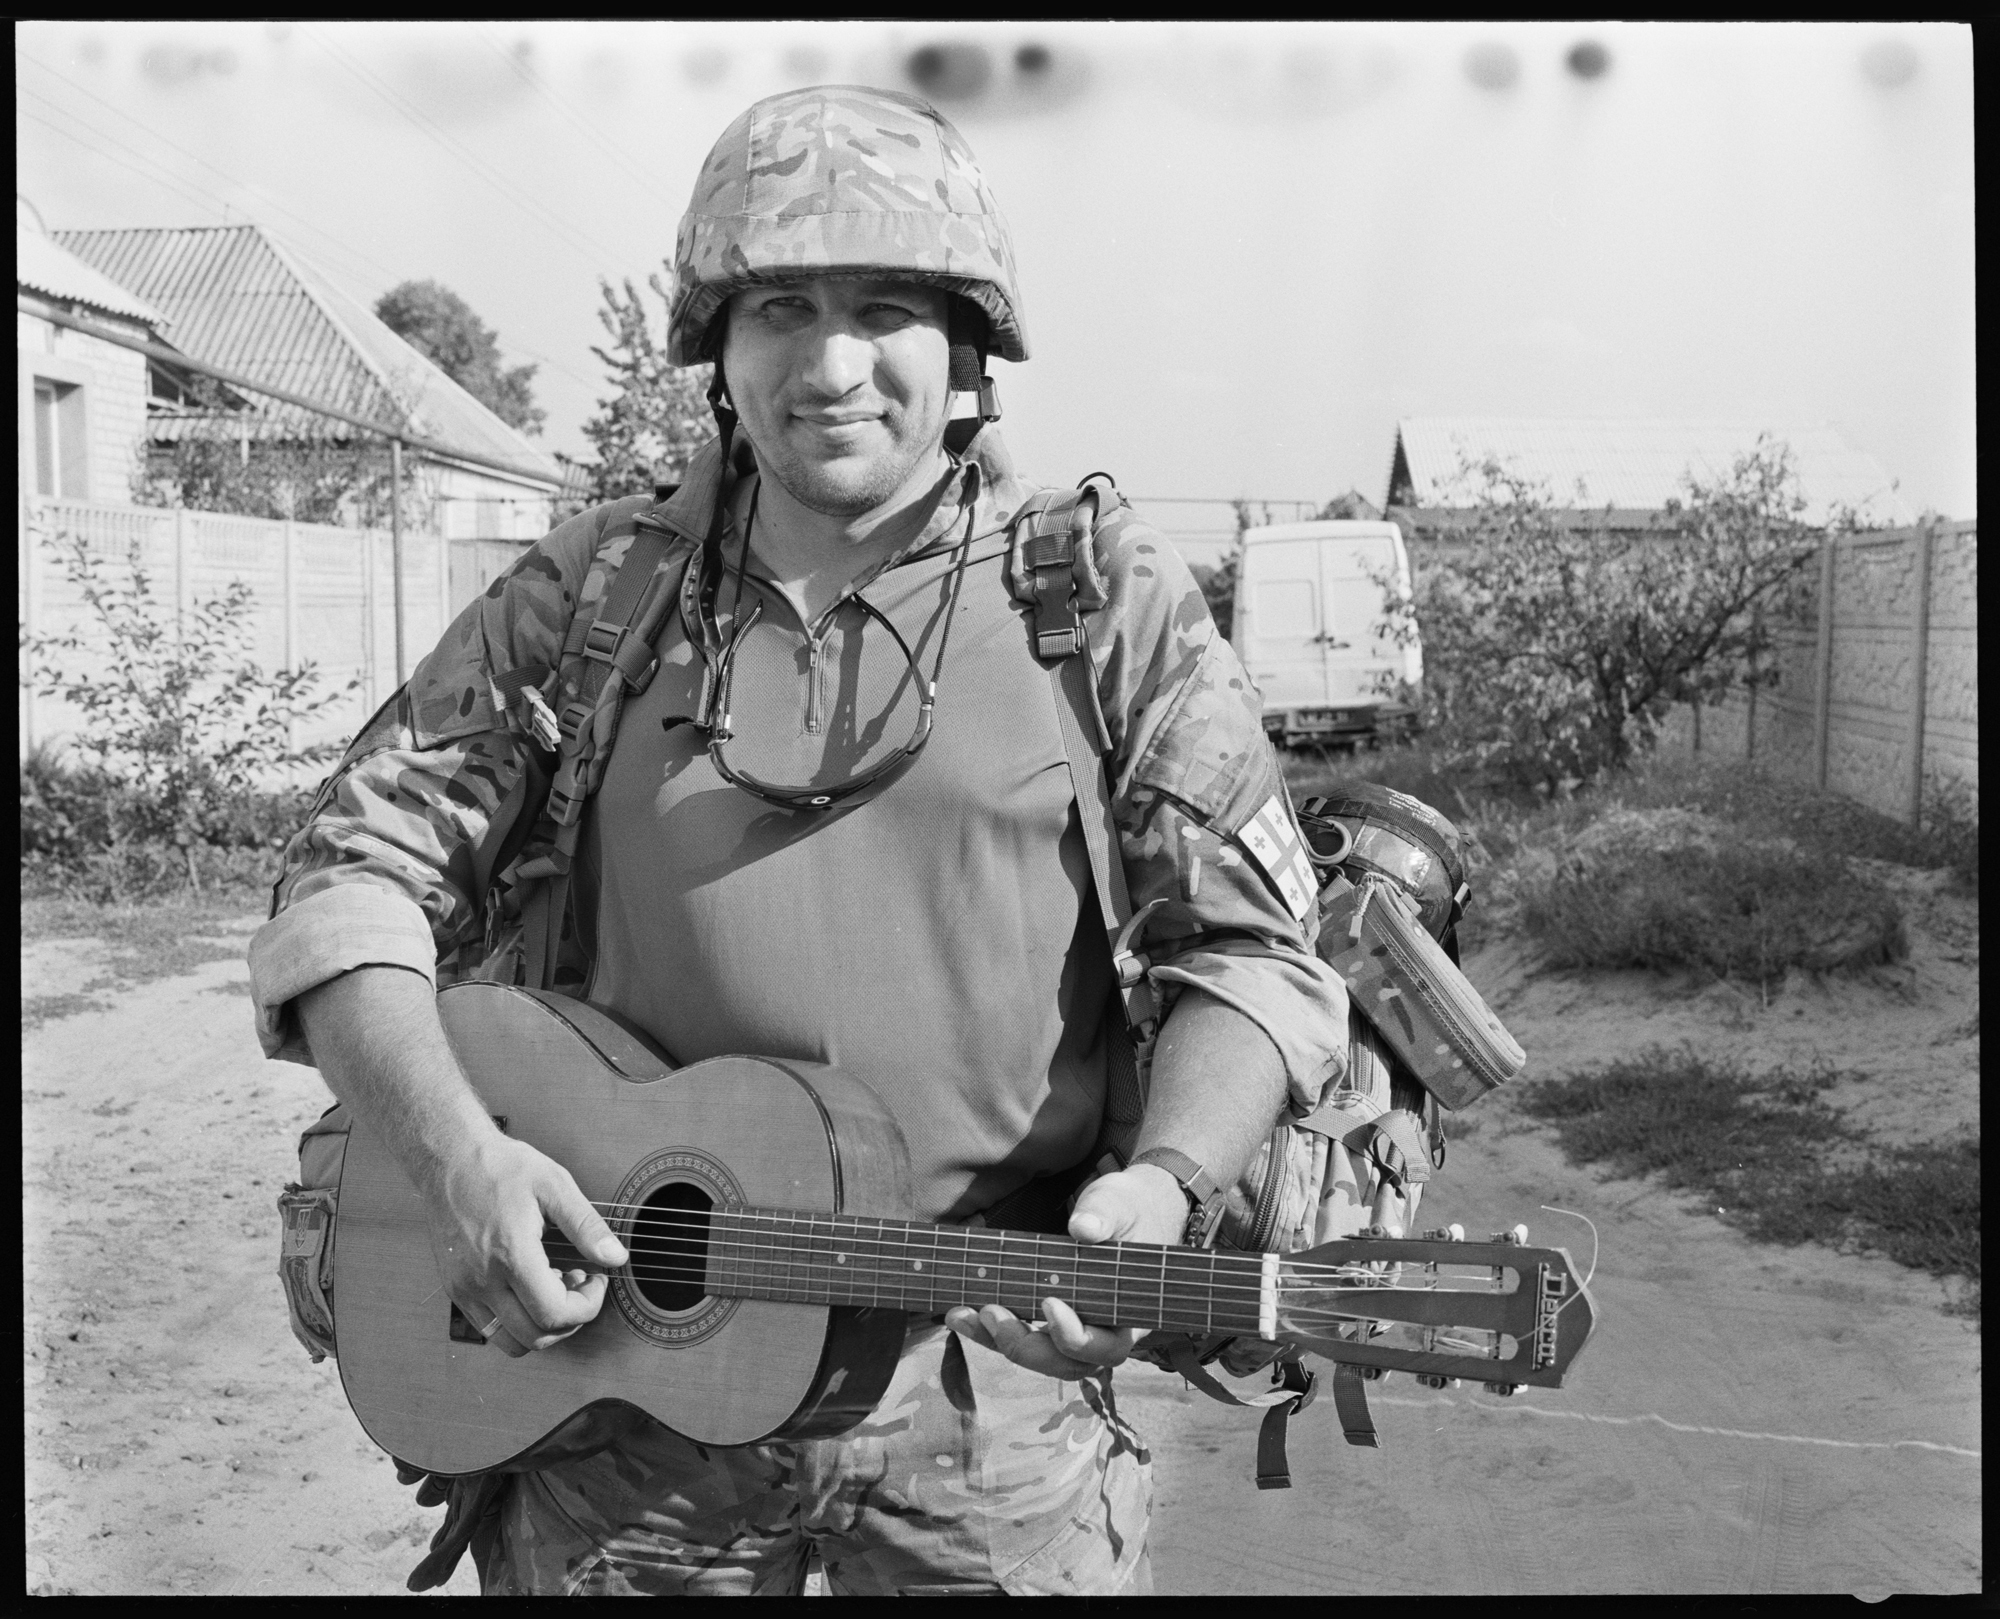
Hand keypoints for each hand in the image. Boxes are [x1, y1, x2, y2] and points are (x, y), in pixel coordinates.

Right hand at [423, 1131, 628, 1358]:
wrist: (450, 1160)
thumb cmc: (500, 1168)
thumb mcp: (554, 1185)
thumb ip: (586, 1226)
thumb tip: (616, 1257)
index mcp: (511, 1253)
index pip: (554, 1313)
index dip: (587, 1307)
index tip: (597, 1280)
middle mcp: (483, 1279)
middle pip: (535, 1336)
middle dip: (570, 1319)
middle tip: (581, 1284)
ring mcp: (465, 1289)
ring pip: (511, 1341)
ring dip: (542, 1326)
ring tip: (554, 1287)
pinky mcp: (455, 1290)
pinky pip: (489, 1329)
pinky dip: (517, 1321)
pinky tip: (528, 1286)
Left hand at [944, 1164, 1189, 1379]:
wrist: (1128, 1211)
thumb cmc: (1130, 1207)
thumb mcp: (1121, 1202)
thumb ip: (1106, 1213)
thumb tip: (1083, 1228)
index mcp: (1130, 1314)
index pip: (1107, 1347)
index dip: (1074, 1335)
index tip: (1049, 1303)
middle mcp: (1103, 1332)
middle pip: (1066, 1364)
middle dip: (1025, 1346)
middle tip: (991, 1313)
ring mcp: (1074, 1329)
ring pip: (1039, 1356)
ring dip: (998, 1342)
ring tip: (962, 1315)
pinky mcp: (1047, 1319)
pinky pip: (1022, 1335)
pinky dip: (990, 1329)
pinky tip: (960, 1311)